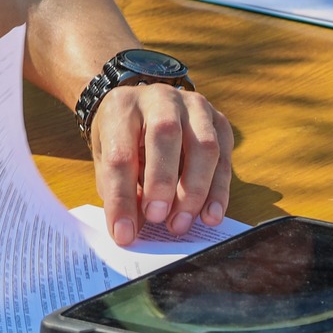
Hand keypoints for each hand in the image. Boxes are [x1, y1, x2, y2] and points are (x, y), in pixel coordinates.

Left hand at [89, 83, 233, 246]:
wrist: (144, 105)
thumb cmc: (123, 137)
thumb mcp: (108, 158)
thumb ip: (118, 189)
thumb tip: (131, 232)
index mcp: (121, 107)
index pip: (120, 154)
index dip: (122, 197)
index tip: (124, 233)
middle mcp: (159, 98)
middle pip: (165, 135)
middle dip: (162, 184)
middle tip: (158, 219)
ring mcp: (194, 106)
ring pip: (204, 146)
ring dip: (195, 191)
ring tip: (181, 224)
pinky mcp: (219, 121)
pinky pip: (224, 157)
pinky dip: (219, 191)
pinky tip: (209, 216)